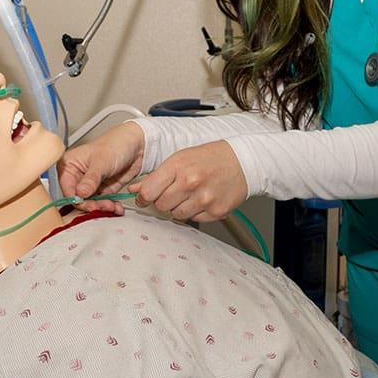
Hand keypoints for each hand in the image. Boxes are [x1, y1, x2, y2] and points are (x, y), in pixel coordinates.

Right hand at [57, 122, 144, 214]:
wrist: (137, 145)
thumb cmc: (116, 144)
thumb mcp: (102, 162)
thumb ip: (90, 179)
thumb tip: (80, 193)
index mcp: (70, 165)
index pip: (67, 188)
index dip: (77, 199)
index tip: (88, 204)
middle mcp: (77, 176)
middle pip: (79, 199)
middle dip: (91, 205)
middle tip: (103, 206)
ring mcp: (90, 184)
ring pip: (91, 203)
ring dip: (101, 208)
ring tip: (112, 206)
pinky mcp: (102, 190)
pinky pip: (102, 203)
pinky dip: (109, 207)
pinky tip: (116, 207)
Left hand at [131, 140, 247, 221]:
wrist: (242, 162)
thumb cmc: (209, 158)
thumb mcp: (180, 158)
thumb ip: (156, 175)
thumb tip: (135, 189)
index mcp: (178, 166)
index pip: (148, 191)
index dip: (144, 196)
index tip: (145, 197)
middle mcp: (190, 183)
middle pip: (160, 205)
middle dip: (163, 201)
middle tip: (173, 192)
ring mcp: (204, 199)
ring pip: (176, 215)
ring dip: (178, 208)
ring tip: (189, 194)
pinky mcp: (215, 211)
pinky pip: (193, 219)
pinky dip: (194, 212)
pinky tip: (201, 199)